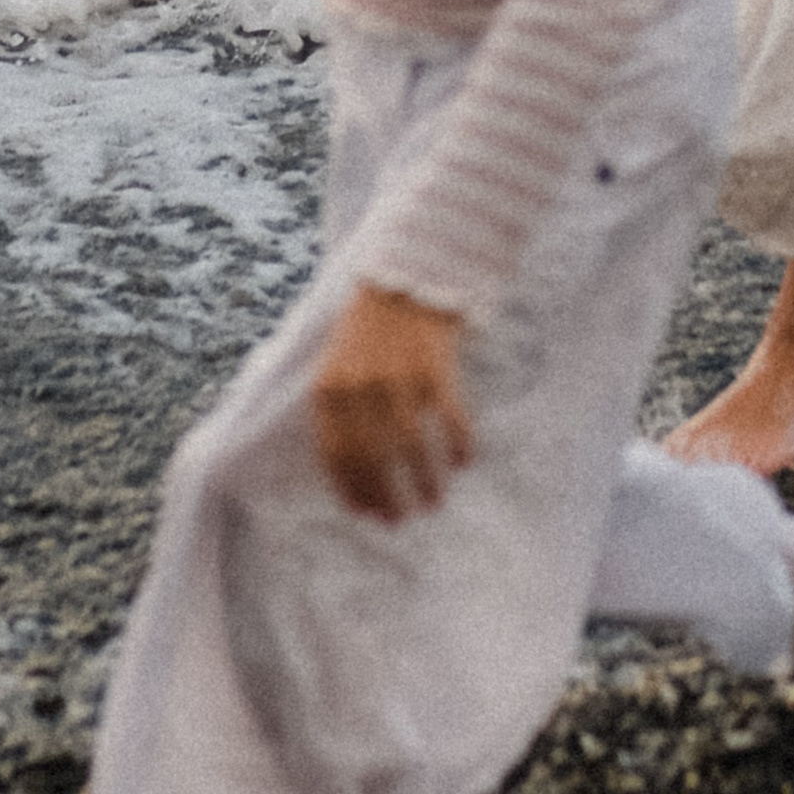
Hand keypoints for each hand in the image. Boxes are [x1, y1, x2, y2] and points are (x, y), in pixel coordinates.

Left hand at [310, 285, 473, 521]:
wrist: (406, 274)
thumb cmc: (369, 328)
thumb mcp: (337, 364)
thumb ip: (337, 411)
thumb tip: (348, 475)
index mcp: (329, 389)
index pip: (336, 455)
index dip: (352, 490)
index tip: (367, 515)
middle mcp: (360, 388)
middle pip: (372, 459)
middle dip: (386, 496)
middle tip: (400, 520)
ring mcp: (399, 378)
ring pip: (410, 448)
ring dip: (423, 483)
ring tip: (432, 503)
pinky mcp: (435, 368)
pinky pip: (450, 420)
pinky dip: (458, 446)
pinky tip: (463, 464)